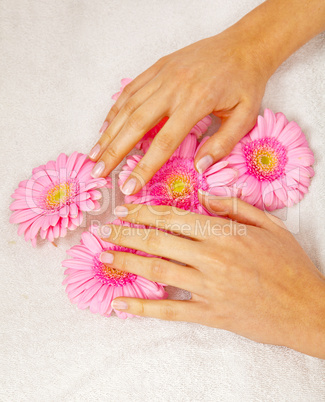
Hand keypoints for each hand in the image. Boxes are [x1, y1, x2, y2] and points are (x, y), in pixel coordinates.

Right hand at [89, 27, 269, 193]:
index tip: (130, 185)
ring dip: (108, 132)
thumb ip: (222, 144)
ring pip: (127, 107)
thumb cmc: (245, 82)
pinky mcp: (158, 67)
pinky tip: (106, 126)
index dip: (145, 167)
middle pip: (136, 124)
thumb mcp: (245, 116)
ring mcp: (163, 75)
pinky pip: (131, 90)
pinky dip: (115, 109)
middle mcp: (173, 87)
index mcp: (196, 102)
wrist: (245, 45)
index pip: (164, 142)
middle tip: (98, 172)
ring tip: (94, 154)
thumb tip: (198, 169)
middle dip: (114, 151)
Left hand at [99, 195, 324, 357]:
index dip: (146, 212)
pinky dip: (143, 307)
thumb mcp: (270, 225)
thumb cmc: (290, 265)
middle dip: (127, 233)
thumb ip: (235, 207)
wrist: (308, 309)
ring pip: (158, 270)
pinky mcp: (210, 314)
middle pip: (159, 241)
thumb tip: (205, 195)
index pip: (175, 217)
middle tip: (103, 229)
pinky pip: (170, 311)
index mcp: (225, 234)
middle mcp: (212, 258)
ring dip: (127, 261)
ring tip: (103, 256)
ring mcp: (209, 287)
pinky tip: (120, 304)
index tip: (126, 208)